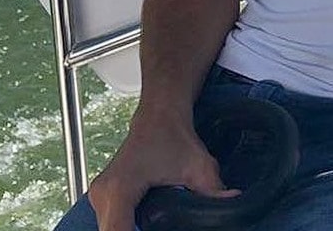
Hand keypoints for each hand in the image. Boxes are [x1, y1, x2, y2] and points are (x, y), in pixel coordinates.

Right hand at [87, 106, 236, 230]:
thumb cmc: (175, 135)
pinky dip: (127, 228)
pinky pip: (111, 223)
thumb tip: (234, 201)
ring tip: (157, 226)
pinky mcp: (102, 197)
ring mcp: (98, 197)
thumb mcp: (198, 166)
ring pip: (110, 229)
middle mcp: (102, 195)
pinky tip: (145, 226)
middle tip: (166, 227)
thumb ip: (213, 191)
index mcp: (120, 189)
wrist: (160, 113)